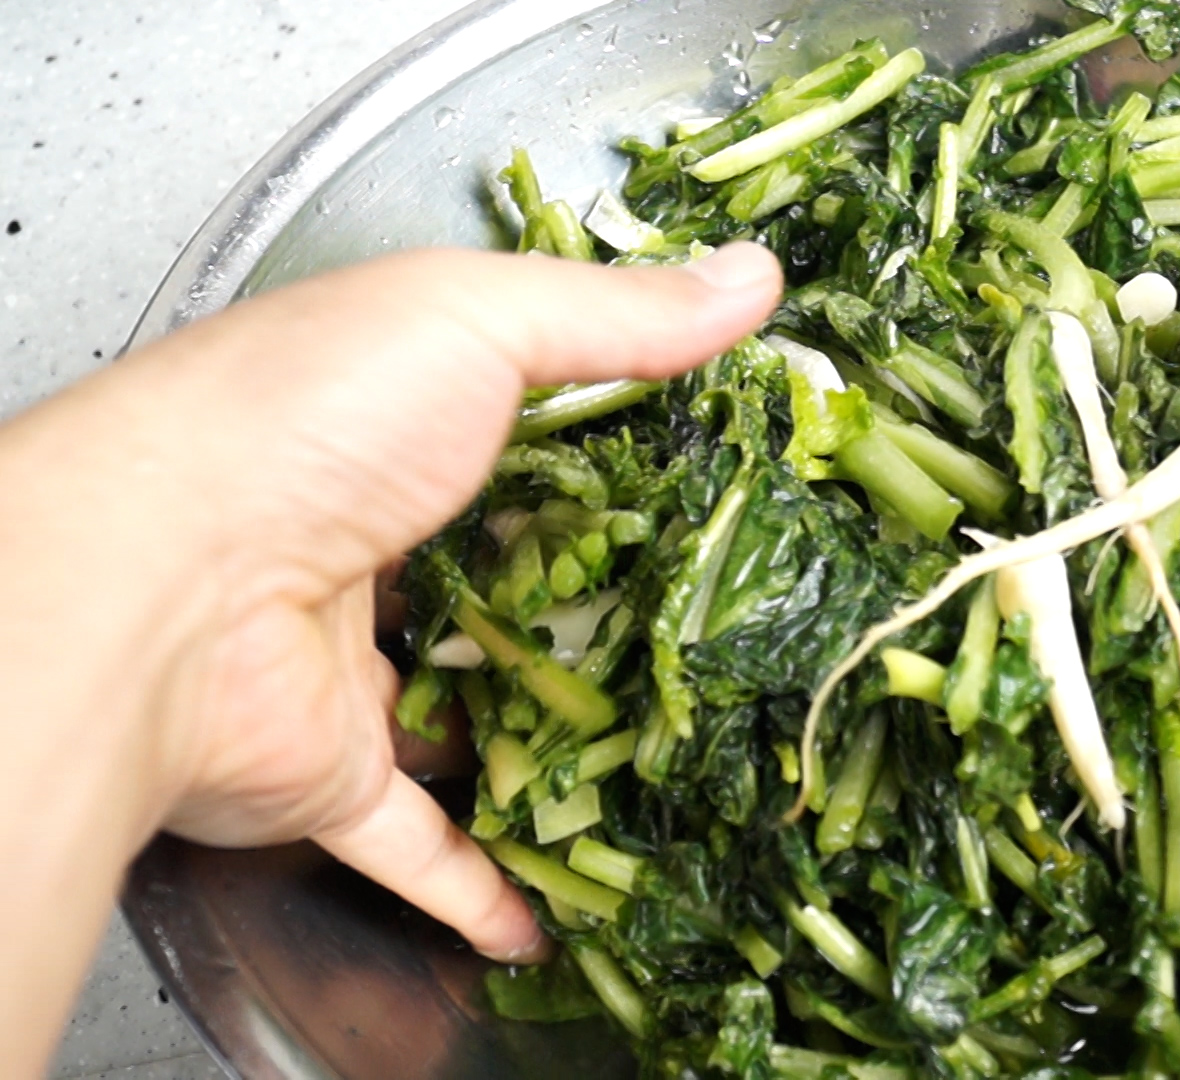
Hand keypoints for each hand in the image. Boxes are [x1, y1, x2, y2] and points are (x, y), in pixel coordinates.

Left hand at [0, 244, 779, 1069]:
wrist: (153, 588)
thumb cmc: (298, 425)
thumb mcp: (475, 319)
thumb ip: (616, 313)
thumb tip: (751, 279)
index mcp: (381, 423)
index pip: (510, 437)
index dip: (603, 455)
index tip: (702, 477)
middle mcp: (354, 544)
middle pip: (492, 584)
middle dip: (580, 606)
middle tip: (695, 625)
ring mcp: (339, 667)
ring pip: (457, 715)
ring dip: (537, 742)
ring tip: (649, 753)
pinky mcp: (326, 773)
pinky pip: (414, 839)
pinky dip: (478, 882)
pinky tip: (544, 912)